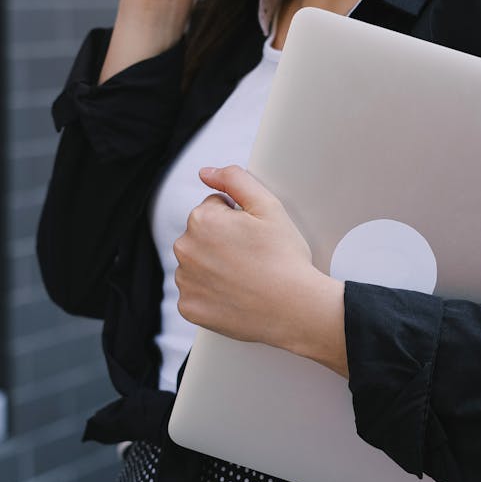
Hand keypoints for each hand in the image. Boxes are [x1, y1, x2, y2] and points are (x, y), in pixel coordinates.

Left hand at [173, 165, 348, 376]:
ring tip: (245, 277)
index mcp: (202, 219)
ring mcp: (185, 281)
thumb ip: (235, 179)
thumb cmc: (285, 258)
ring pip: (197, 264)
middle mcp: (185, 249)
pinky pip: (196, 293)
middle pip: (201, 235)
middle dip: (222, 241)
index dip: (238, 220)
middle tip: (252, 257)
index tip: (254, 237)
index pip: (213, 208)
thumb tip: (206, 172)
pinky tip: (235, 295)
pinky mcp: (189, 307)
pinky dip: (211, 294)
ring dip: (214, 267)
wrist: (295, 308)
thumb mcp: (268, 206)